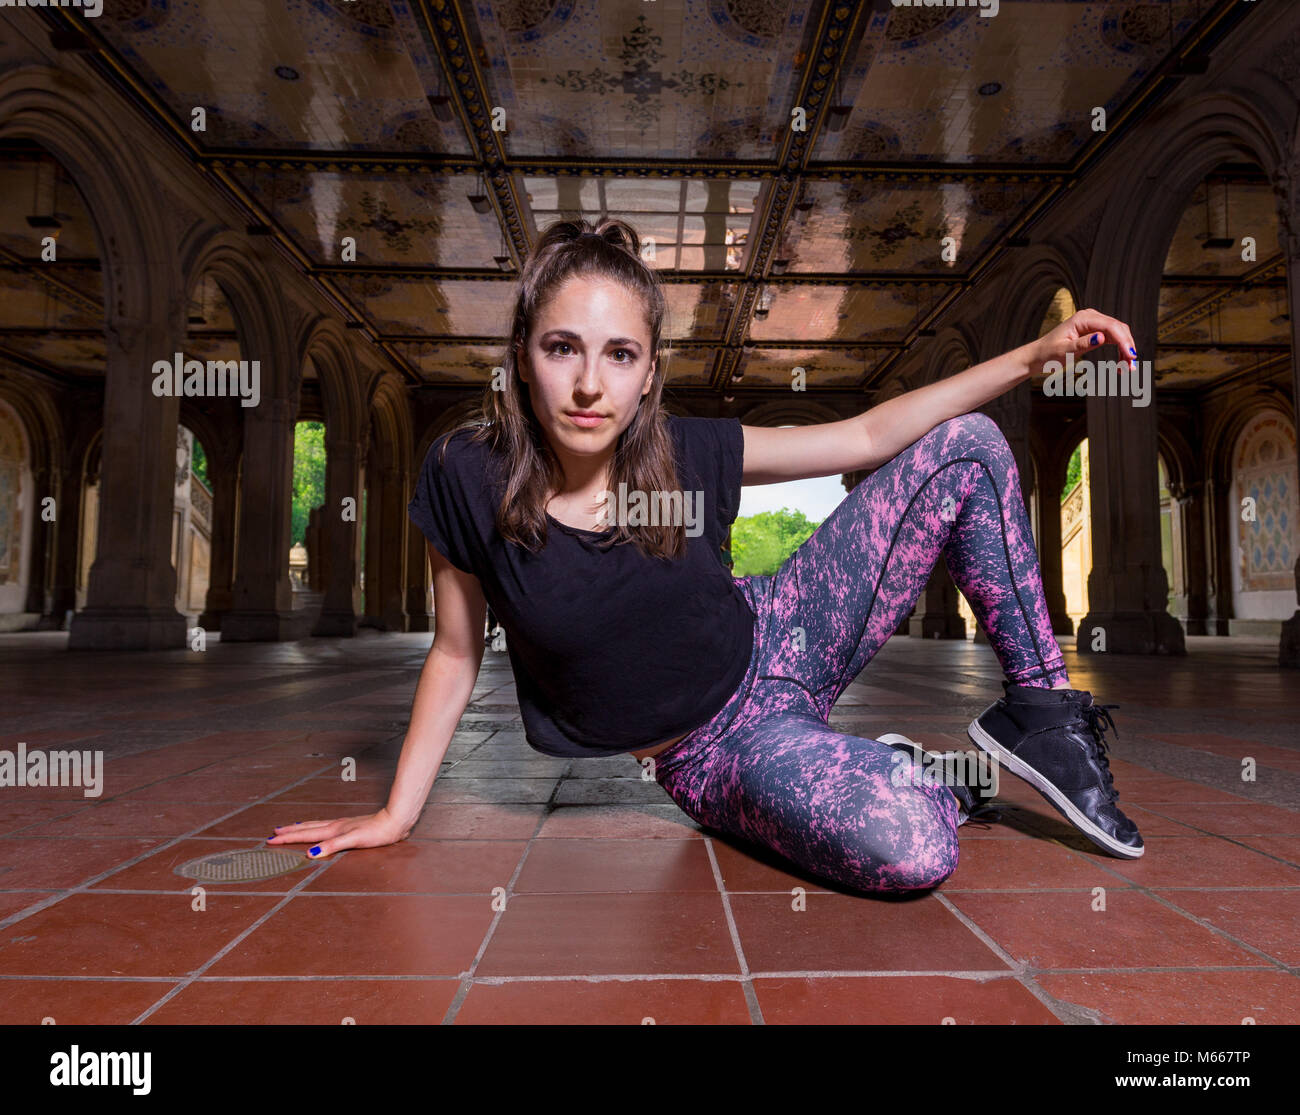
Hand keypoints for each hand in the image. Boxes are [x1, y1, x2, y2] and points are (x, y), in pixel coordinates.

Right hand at [268, 807, 410, 859]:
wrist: (395, 822)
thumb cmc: (378, 832)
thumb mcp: (354, 840)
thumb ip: (333, 845)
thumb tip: (311, 854)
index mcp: (334, 829)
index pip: (305, 835)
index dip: (288, 839)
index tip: (271, 840)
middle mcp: (335, 826)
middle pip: (307, 828)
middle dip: (289, 833)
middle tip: (272, 834)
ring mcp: (342, 825)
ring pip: (315, 826)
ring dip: (300, 828)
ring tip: (289, 829)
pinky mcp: (350, 826)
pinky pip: (325, 827)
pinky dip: (315, 828)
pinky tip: (318, 829)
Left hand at [1028, 308, 1139, 378]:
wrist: (1039, 356)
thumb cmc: (1048, 353)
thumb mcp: (1063, 351)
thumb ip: (1082, 344)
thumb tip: (1101, 337)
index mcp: (1083, 318)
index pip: (1110, 326)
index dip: (1123, 340)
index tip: (1130, 356)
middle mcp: (1091, 317)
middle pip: (1118, 328)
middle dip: (1127, 346)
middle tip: (1130, 366)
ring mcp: (1094, 323)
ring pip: (1118, 333)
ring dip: (1125, 350)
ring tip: (1127, 368)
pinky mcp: (1095, 331)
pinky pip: (1113, 339)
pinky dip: (1120, 350)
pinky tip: (1122, 363)